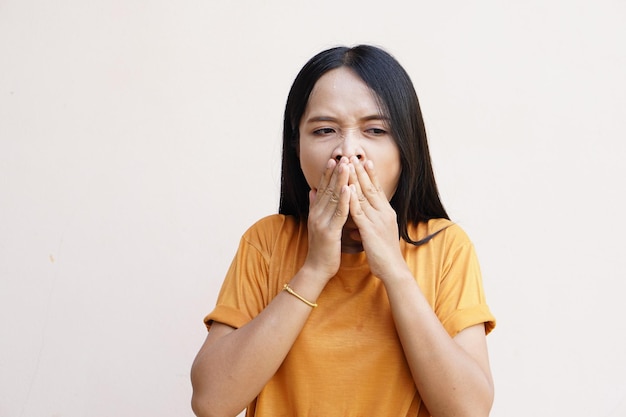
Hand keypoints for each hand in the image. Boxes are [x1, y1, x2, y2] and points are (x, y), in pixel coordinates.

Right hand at [303, 157, 350, 282]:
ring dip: (340, 181)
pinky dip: (344, 200)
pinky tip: (349, 188)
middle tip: (341, 156)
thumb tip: (312, 190)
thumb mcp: (317, 224)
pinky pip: (339, 213)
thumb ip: (314, 206)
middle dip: (335, 172)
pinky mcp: (330, 232)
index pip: (322, 189)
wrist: (317, 269)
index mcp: (316, 212)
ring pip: (333, 198)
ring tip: (346, 166)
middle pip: (327, 189)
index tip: (334, 159)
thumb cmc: (321, 248)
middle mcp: (317, 214)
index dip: (328, 174)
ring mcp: (322, 222)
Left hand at [347, 156, 408, 281]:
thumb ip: (369, 223)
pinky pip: (359, 211)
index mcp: (386, 212)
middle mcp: (384, 212)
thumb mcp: (378, 233)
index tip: (364, 160)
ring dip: (355, 179)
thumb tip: (360, 219)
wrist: (393, 269)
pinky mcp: (370, 229)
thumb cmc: (385, 253)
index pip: (377, 189)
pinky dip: (352, 199)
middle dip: (361, 171)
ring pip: (364, 195)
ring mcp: (377, 219)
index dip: (370, 174)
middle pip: (370, 187)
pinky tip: (347, 188)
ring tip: (348, 164)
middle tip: (354, 155)